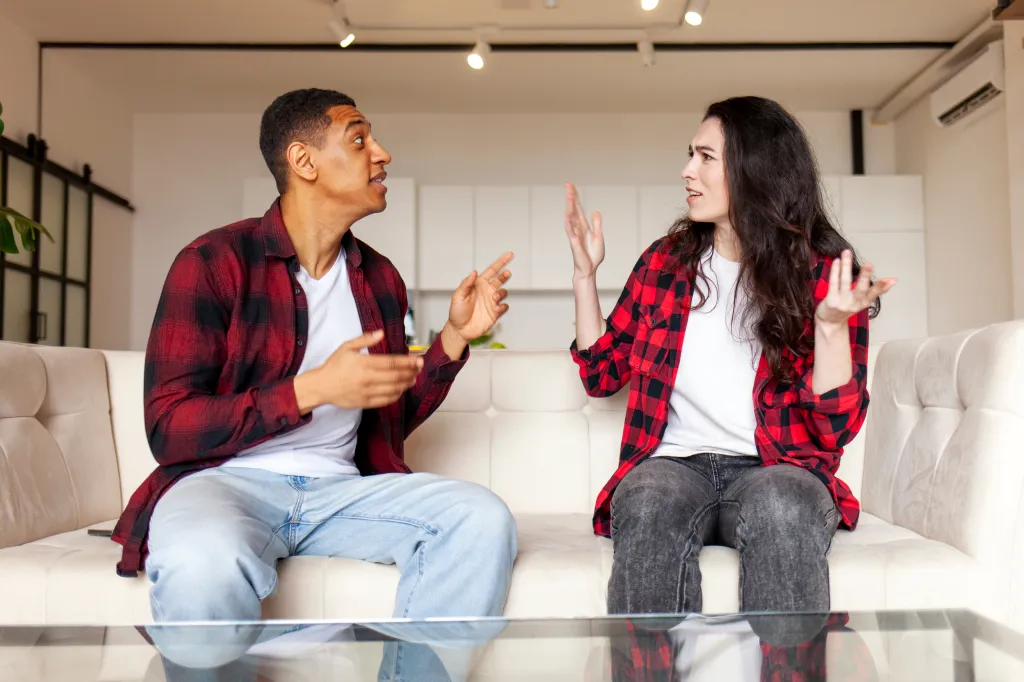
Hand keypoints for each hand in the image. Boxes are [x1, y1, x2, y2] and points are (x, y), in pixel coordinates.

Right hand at [302, 330, 422, 410]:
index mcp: (364, 363)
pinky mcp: (365, 403)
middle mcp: (367, 378)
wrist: (320, 386)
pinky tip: (400, 389)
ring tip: (413, 379)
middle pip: (396, 376)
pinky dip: (396, 395)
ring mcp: (366, 392)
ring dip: (406, 384)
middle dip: (411, 372)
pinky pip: (386, 400)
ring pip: (393, 389)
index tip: (418, 360)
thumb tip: (382, 333)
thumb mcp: (347, 347)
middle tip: (419, 369)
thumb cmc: (334, 365)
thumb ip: (365, 339)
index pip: (392, 362)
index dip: (408, 362)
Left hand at [448, 252, 512, 341]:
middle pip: (500, 279)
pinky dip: (502, 306)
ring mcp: (492, 302)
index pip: (492, 270)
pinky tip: (495, 309)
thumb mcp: (458, 296)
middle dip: (504, 275)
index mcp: (478, 284)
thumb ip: (466, 284)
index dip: (501, 262)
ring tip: (495, 297)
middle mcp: (487, 291)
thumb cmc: (457, 312)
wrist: (459, 330)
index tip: (510, 255)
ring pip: (503, 292)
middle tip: (506, 273)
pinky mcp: (496, 313)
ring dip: (501, 293)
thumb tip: (474, 272)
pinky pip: (504, 306)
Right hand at [564, 182, 604, 279]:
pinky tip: (567, 213)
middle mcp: (578, 228)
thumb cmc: (593, 255)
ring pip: (571, 217)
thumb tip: (595, 211)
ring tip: (569, 194)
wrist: (589, 270)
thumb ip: (596, 224)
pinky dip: (569, 221)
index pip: (578, 208)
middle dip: (571, 196)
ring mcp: (575, 234)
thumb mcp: (598, 236)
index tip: (570, 186)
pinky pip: (570, 230)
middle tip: (567, 184)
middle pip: (573, 209)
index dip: (575, 197)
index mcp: (584, 226)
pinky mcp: (574, 242)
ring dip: (570, 205)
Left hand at [815, 250, 895, 327]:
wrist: (829, 322)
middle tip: (869, 265)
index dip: (882, 287)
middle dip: (865, 276)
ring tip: (847, 252)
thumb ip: (876, 290)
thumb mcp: (862, 301)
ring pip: (845, 281)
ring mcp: (841, 302)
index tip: (891, 280)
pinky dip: (835, 271)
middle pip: (861, 289)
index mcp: (863, 303)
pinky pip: (833, 283)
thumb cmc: (845, 308)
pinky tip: (837, 261)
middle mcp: (853, 304)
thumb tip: (893, 280)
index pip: (874, 294)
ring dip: (846, 265)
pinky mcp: (830, 300)